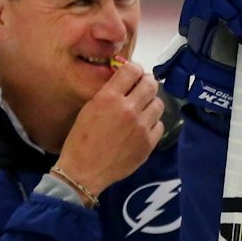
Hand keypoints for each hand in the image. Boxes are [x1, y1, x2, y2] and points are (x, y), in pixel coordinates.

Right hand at [54, 59, 163, 196]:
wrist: (85, 170)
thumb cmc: (81, 139)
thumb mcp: (90, 108)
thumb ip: (109, 93)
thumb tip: (126, 81)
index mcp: (109, 97)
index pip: (132, 70)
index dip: (135, 69)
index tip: (134, 74)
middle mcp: (128, 109)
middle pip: (151, 84)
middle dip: (147, 83)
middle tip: (143, 88)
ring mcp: (141, 127)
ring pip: (159, 104)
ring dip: (151, 103)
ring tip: (143, 109)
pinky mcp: (149, 143)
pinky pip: (160, 125)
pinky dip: (153, 124)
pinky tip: (143, 127)